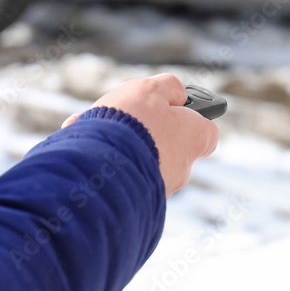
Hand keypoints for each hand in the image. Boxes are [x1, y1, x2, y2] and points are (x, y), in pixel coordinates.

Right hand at [61, 74, 218, 196]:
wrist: (99, 168)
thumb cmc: (130, 125)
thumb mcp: (150, 89)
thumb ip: (168, 88)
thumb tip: (177, 94)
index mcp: (192, 139)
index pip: (207, 131)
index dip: (192, 118)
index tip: (175, 108)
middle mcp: (181, 169)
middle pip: (169, 145)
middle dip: (147, 131)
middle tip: (123, 115)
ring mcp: (158, 188)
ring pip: (140, 159)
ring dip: (120, 145)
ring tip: (89, 129)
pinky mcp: (135, 202)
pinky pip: (122, 176)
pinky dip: (105, 162)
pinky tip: (82, 146)